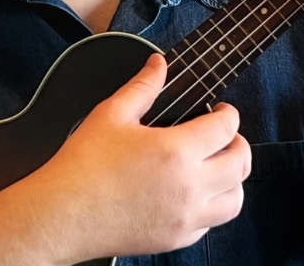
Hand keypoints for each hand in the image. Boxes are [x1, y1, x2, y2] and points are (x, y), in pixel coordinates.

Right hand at [0, 54, 250, 265]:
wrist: (62, 215)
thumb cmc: (82, 165)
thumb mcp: (111, 114)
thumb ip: (142, 86)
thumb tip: (159, 63)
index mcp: (177, 150)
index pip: (226, 127)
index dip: (228, 113)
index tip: (219, 109)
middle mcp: (189, 186)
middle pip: (241, 163)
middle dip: (238, 143)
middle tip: (224, 136)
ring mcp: (185, 217)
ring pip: (235, 199)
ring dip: (233, 179)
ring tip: (216, 166)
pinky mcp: (176, 239)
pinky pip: (211, 223)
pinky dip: (212, 206)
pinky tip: (192, 192)